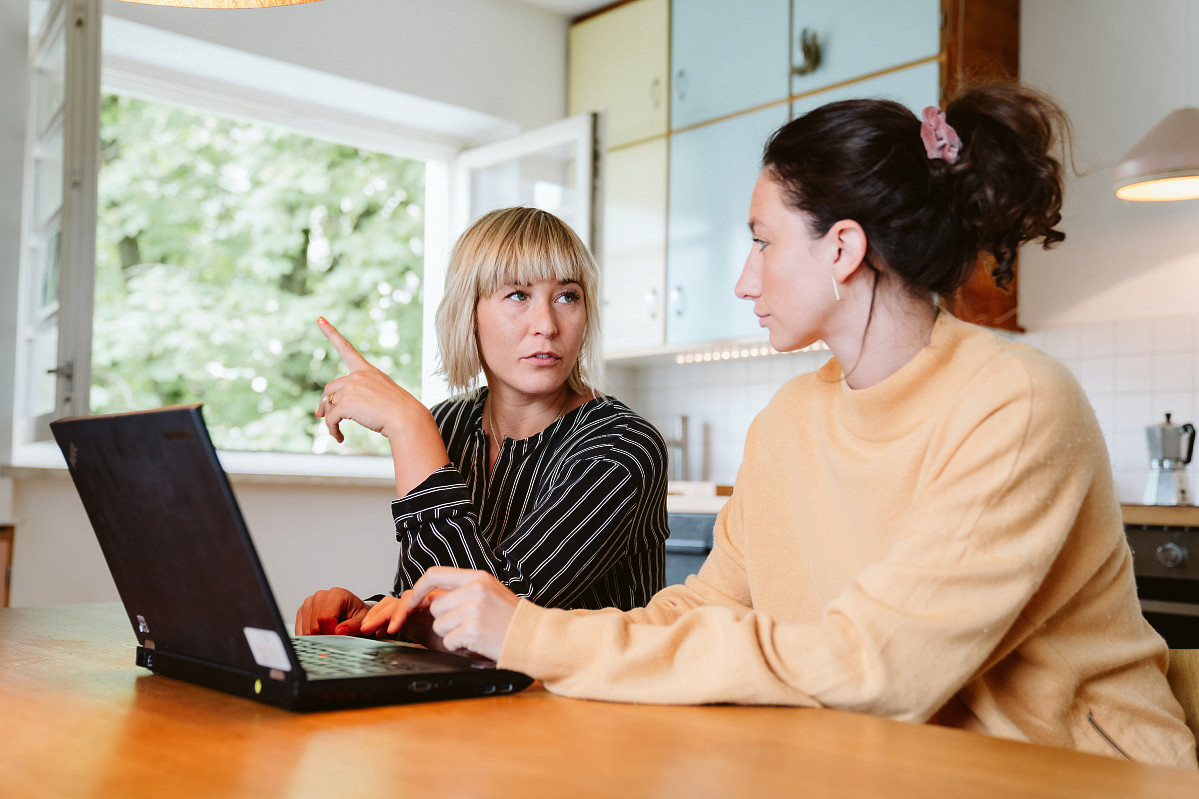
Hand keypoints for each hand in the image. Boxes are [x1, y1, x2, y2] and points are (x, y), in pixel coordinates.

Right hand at [294, 586, 368, 635]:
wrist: (350, 609)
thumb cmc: (355, 613)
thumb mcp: (362, 619)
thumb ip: (353, 626)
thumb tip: (340, 632)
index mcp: (336, 594)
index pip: (325, 618)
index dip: (331, 633)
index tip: (339, 637)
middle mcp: (320, 596)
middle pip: (314, 626)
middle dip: (325, 637)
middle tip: (336, 638)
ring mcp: (309, 603)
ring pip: (306, 630)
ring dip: (317, 638)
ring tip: (330, 634)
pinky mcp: (302, 611)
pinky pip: (300, 630)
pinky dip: (309, 638)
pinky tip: (320, 635)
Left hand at [315, 317, 429, 443]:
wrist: (407, 419)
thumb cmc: (399, 412)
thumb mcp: (380, 398)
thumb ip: (359, 398)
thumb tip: (334, 410)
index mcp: (368, 371)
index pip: (347, 348)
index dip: (331, 333)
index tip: (320, 319)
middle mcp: (358, 376)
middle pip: (330, 388)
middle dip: (325, 403)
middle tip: (321, 415)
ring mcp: (352, 387)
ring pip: (329, 403)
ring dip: (328, 419)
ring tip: (336, 432)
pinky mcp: (346, 402)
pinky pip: (331, 418)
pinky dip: (331, 429)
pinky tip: (339, 438)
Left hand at [360, 568, 518, 661]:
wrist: (533, 636)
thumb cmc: (511, 617)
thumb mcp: (489, 592)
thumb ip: (462, 590)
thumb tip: (430, 598)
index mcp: (477, 577)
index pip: (434, 574)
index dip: (418, 590)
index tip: (413, 601)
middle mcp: (474, 590)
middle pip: (435, 607)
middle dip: (444, 620)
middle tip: (466, 624)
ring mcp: (473, 610)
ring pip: (439, 626)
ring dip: (452, 634)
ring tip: (475, 632)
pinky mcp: (472, 630)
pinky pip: (448, 641)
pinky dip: (459, 646)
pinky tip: (477, 642)